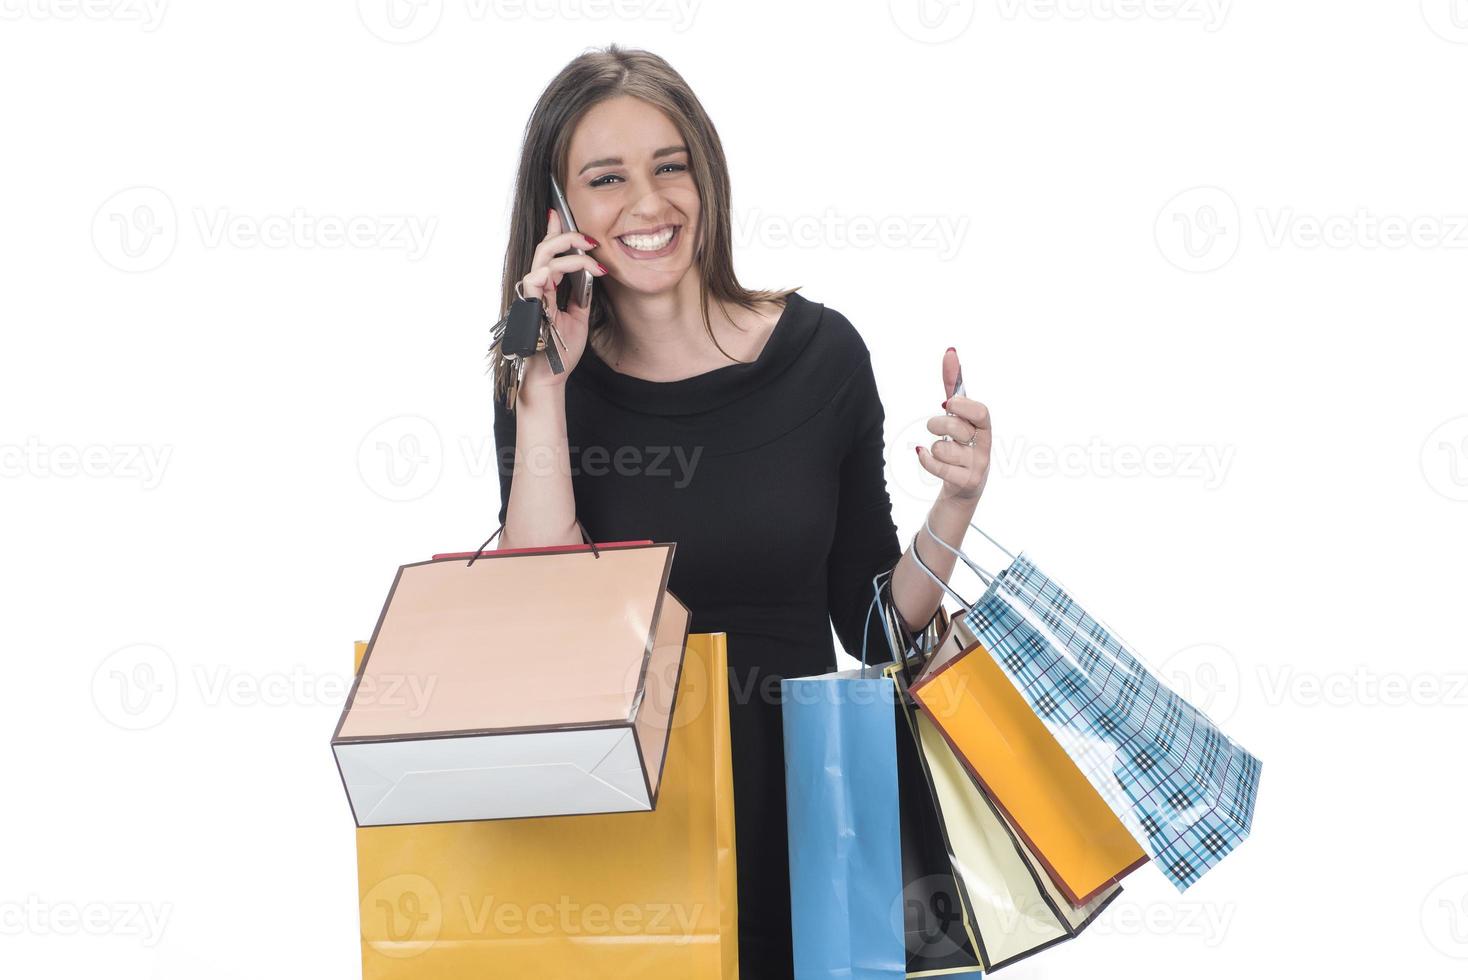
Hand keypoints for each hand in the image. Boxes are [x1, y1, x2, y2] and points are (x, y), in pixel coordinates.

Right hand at [518, 208, 608, 391]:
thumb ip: (581, 294)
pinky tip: (582, 270)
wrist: (552, 374)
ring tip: (593, 256)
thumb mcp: (578, 315)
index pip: (548, 252)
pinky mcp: (532, 304)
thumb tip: (591, 275)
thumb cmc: (561, 347)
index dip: (554, 230)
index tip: (561, 213)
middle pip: (545, 248)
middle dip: (567, 235)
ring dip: (571, 252)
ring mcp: (532, 294)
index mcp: (546, 287)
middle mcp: (536, 286)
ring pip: (544, 257)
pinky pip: (538, 277)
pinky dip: (559, 269)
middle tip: (591, 238)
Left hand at [916, 347, 990, 501]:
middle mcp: (985, 446)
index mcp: (984, 428)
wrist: (963, 488)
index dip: (962, 406)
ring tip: (940, 452)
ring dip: (934, 447)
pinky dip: (926, 460)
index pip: (981, 412)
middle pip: (956, 427)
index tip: (947, 404)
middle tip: (934, 427)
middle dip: (937, 423)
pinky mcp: (966, 483)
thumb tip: (951, 351)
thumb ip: (954, 387)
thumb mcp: (958, 416)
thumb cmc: (961, 446)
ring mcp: (978, 466)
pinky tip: (925, 455)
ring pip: (943, 448)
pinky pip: (938, 466)